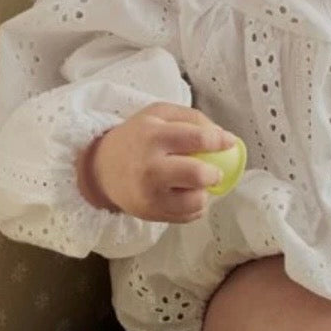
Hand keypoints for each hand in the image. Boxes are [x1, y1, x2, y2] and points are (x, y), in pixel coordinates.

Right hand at [77, 102, 237, 223]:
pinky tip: (187, 194)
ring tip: (198, 184)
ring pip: (194, 201)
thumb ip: (191, 117)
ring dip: (204, 192)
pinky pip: (187, 217)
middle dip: (214, 173)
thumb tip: (221, 134)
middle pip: (197, 175)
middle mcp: (151, 168)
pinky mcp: (150, 214)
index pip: (197, 139)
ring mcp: (150, 195)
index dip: (220, 140)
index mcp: (154, 137)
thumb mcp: (159, 113)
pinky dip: (195, 207)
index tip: (228, 141)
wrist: (102, 168)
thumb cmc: (137, 136)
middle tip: (215, 170)